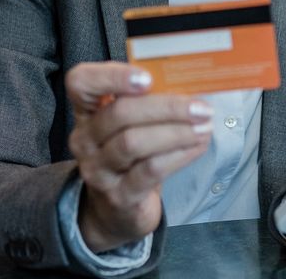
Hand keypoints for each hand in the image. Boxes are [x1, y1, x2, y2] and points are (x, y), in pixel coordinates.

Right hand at [66, 62, 212, 252]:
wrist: (116, 209)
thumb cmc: (129, 156)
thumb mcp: (130, 125)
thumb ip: (148, 102)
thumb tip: (192, 82)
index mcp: (87, 111)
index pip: (81, 82)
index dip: (110, 76)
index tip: (147, 78)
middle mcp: (85, 139)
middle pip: (119, 113)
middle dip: (165, 107)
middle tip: (199, 107)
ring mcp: (98, 170)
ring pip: (134, 143)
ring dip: (176, 132)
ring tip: (204, 126)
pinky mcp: (119, 196)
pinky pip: (150, 170)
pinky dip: (179, 155)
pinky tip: (198, 146)